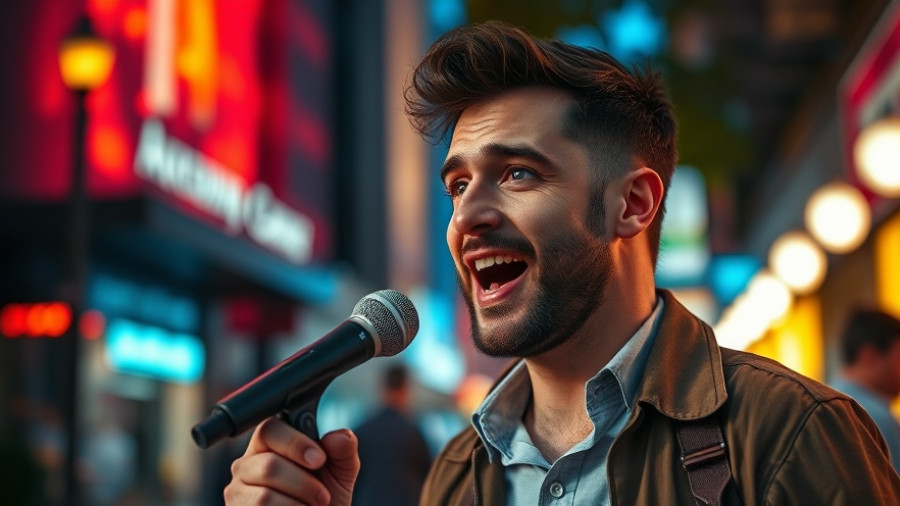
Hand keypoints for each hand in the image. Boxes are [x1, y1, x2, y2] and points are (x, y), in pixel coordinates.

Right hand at [224, 417, 359, 504]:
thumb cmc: (323, 500)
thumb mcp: (340, 473)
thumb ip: (343, 450)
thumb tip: (339, 436)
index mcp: (269, 445)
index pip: (269, 429)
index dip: (295, 443)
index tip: (319, 460)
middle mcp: (247, 465)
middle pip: (268, 466)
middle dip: (304, 483)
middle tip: (322, 496)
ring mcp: (237, 492)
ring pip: (264, 496)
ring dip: (297, 505)